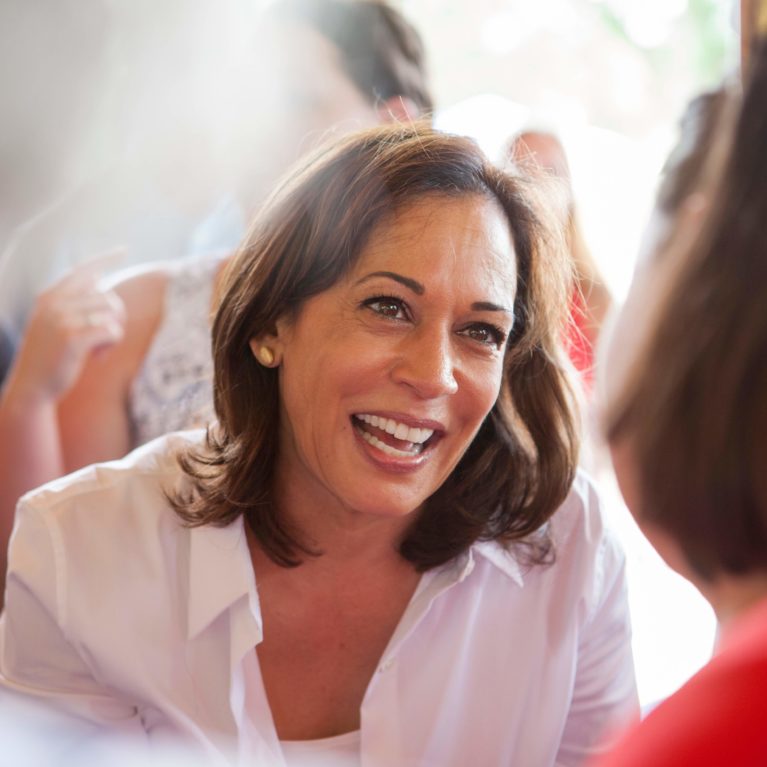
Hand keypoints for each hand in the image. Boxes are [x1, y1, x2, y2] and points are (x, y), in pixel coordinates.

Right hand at [5, 251, 126, 405]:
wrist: (31, 388)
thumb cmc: (49, 358)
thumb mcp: (54, 324)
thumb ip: (73, 303)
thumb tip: (100, 280)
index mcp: (50, 297)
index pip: (82, 270)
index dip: (105, 259)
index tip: (124, 250)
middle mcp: (54, 303)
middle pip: (107, 295)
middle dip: (116, 318)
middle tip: (104, 339)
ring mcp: (61, 319)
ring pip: (112, 312)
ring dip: (114, 333)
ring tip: (98, 350)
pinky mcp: (72, 338)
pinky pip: (111, 330)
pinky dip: (112, 344)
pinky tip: (98, 357)